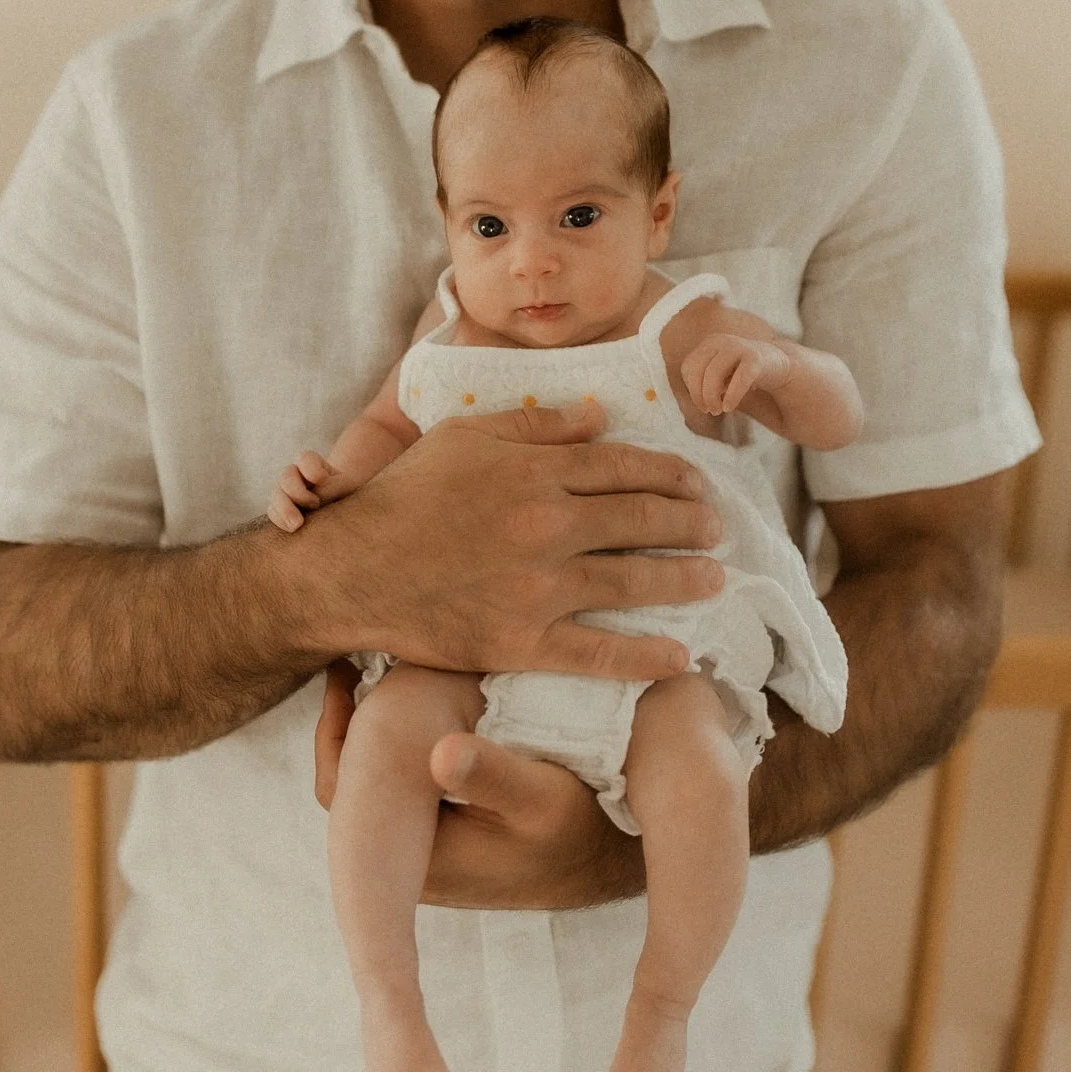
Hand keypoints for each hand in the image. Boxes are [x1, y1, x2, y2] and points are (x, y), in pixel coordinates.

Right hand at [267, 451, 356, 531]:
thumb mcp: (346, 486)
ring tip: (297, 524)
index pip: (305, 458)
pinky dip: (280, 520)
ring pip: (276, 495)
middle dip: (298, 492)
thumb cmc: (346, 492)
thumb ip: (333, 487)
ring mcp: (285, 491)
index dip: (311, 468)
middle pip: (287, 476)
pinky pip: (273, 513)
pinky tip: (292, 529)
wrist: (342, 506)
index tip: (323, 478)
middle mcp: (295, 475)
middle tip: (315, 505)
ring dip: (285, 509)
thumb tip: (317, 496)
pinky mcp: (280, 509)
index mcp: (311, 463)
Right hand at [295, 399, 723, 682]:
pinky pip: (597, 653)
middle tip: (717, 528)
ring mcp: (538, 588)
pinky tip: (680, 656)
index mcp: (535, 473)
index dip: (670, 474)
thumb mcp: (465, 437)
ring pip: (632, 583)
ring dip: (683, 580)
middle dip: (689, 523)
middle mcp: (547, 527)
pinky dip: (644, 656)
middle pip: (641, 521)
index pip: (623, 467)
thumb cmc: (405, 496)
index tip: (697, 482)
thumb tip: (600, 415)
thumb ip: (536, 425)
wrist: (353, 569)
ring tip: (714, 579)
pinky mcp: (522, 642)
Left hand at [313, 661, 643, 908]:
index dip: (334, 728)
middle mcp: (416, 861)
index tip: (348, 669)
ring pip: (381, 779)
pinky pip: (410, 780)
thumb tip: (441, 749)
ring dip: (381, 728)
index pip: (338, 789)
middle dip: (354, 719)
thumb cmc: (587, 826)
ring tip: (386, 667)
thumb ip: (492, 775)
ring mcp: (435, 848)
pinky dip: (409, 739)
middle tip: (361, 657)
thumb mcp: (544, 797)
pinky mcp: (453, 831)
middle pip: (353, 781)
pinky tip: (426, 696)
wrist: (623, 856)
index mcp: (421, 858)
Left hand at [682, 331, 792, 414]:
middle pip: (698, 370)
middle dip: (699, 394)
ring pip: (713, 372)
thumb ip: (702, 381)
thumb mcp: (719, 375)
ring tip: (718, 411)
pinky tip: (729, 407)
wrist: (777, 365)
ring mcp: (739, 347)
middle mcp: (721, 341)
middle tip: (709, 411)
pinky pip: (739, 378)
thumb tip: (689, 397)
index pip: (688, 367)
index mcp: (709, 344)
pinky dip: (731, 395)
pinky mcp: (756, 358)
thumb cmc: (741, 373)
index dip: (692, 389)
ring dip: (711, 396)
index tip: (702, 405)